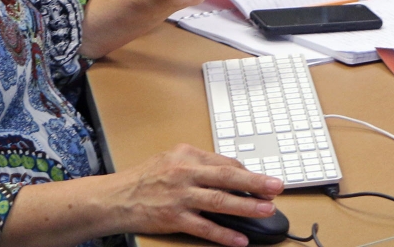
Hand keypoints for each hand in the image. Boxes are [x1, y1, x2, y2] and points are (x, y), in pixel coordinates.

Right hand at [105, 144, 282, 246]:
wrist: (116, 197)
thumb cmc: (144, 178)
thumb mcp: (171, 160)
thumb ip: (198, 164)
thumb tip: (230, 172)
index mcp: (186, 155)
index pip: (224, 162)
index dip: (248, 172)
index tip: (265, 180)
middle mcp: (184, 173)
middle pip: (227, 176)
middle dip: (255, 182)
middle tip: (277, 187)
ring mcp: (180, 196)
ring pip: (219, 201)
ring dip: (246, 206)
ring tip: (266, 210)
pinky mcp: (174, 218)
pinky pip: (204, 227)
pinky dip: (223, 234)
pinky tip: (239, 239)